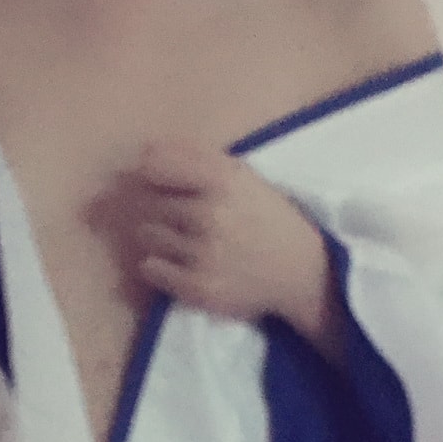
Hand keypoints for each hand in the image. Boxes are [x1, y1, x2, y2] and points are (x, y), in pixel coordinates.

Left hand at [129, 139, 337, 336]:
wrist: (300, 269)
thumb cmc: (263, 215)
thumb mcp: (239, 175)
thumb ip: (192, 158)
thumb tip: (142, 153)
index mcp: (222, 180)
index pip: (154, 167)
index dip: (150, 175)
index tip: (160, 184)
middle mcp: (210, 215)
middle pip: (148, 202)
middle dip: (160, 208)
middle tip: (184, 218)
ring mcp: (203, 254)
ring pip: (147, 235)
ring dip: (159, 237)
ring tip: (186, 241)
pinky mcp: (198, 288)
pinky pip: (150, 268)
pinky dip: (158, 265)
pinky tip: (182, 263)